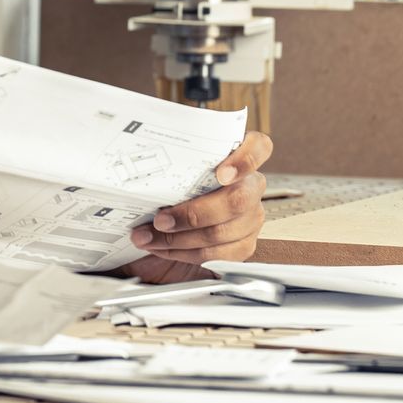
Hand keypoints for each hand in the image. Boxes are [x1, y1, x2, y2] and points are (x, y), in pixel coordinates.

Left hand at [119, 129, 272, 284]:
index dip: (245, 160)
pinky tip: (164, 247)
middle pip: (237, 200)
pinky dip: (185, 253)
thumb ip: (172, 161)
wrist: (170, 217)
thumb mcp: (174, 167)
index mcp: (239, 156)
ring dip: (179, 238)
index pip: (259, 148)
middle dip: (193, 214)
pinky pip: (219, 254)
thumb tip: (143, 154)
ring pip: (223, 232)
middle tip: (160, 219)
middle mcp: (251, 186)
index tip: (222, 174)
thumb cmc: (175, 184)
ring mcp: (251, 216)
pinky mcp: (244, 244)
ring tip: (148, 237)